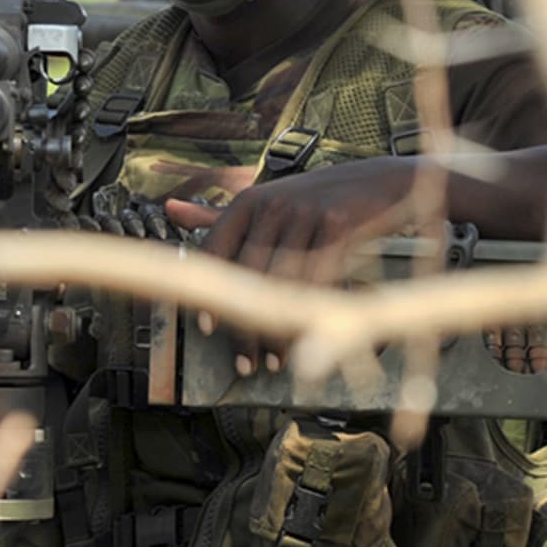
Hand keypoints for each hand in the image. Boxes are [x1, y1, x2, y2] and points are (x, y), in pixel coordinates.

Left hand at [166, 158, 424, 374]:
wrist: (376, 183)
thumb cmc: (313, 201)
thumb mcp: (265, 202)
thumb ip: (218, 215)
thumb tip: (169, 211)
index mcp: (248, 200)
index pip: (216, 249)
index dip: (211, 292)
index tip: (206, 329)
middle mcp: (272, 204)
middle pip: (248, 276)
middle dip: (244, 326)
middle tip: (245, 362)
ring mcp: (305, 213)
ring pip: (282, 284)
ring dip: (276, 329)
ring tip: (273, 361)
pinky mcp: (337, 224)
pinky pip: (317, 278)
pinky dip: (308, 313)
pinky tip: (304, 337)